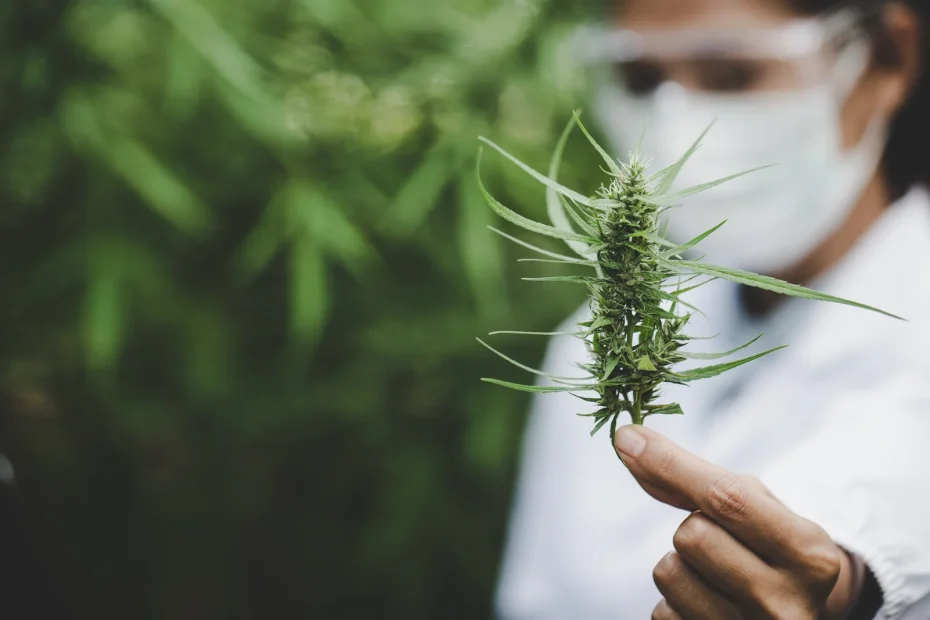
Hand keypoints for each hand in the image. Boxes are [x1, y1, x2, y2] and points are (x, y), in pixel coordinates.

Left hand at [613, 424, 854, 619]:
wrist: (795, 615)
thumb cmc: (772, 549)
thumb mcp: (758, 507)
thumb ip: (695, 478)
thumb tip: (628, 441)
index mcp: (810, 555)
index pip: (728, 499)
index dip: (670, 464)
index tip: (628, 438)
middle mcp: (788, 605)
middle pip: (691, 536)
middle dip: (693, 526)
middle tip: (724, 542)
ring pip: (669, 573)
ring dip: (680, 565)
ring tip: (716, 575)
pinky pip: (663, 612)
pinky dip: (675, 602)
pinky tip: (709, 605)